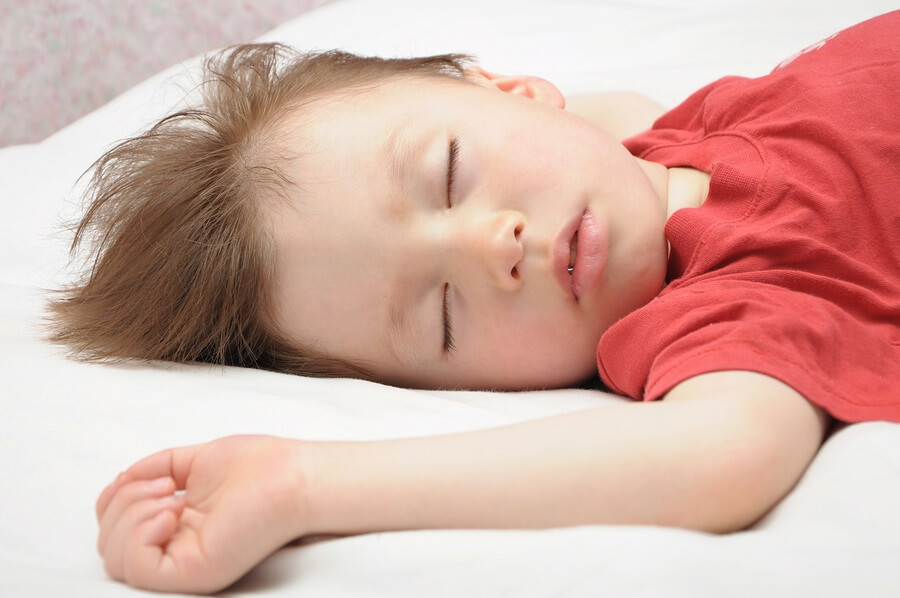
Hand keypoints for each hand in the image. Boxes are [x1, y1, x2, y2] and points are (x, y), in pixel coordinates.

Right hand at [96, 435, 307, 593]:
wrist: (294, 476)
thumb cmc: (260, 466)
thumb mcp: (194, 461)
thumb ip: (156, 469)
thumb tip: (120, 479)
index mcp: (177, 527)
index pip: (115, 530)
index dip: (114, 500)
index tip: (147, 477)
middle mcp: (177, 550)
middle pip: (108, 545)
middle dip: (122, 505)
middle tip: (166, 485)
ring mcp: (185, 565)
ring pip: (115, 559)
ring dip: (131, 515)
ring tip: (172, 496)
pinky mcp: (194, 573)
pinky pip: (138, 568)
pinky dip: (141, 533)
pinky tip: (174, 511)